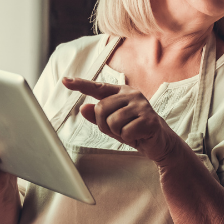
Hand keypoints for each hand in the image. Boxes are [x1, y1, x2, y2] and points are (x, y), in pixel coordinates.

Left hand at [62, 77, 179, 163]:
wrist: (159, 143)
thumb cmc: (135, 131)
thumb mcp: (113, 124)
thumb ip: (98, 116)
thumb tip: (83, 108)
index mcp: (122, 92)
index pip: (98, 88)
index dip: (80, 84)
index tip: (65, 81)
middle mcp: (132, 95)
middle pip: (101, 109)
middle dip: (104, 125)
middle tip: (119, 130)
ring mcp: (141, 105)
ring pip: (112, 121)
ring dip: (117, 133)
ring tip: (129, 132)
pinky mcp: (149, 119)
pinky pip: (125, 131)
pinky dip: (128, 138)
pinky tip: (138, 135)